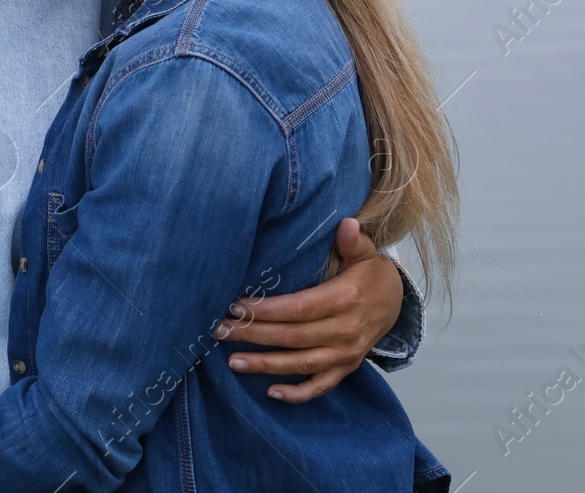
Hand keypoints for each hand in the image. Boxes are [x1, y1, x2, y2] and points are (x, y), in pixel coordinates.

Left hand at [216, 217, 402, 402]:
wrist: (397, 302)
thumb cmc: (370, 274)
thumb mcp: (365, 254)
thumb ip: (352, 240)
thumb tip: (345, 223)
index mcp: (345, 300)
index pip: (299, 309)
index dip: (267, 310)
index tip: (236, 306)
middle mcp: (345, 331)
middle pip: (293, 337)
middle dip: (253, 335)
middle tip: (219, 331)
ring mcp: (346, 354)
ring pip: (301, 364)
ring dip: (266, 365)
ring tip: (232, 362)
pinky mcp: (345, 368)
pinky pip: (321, 386)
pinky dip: (298, 393)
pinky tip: (271, 393)